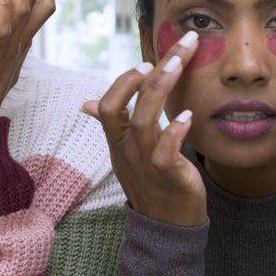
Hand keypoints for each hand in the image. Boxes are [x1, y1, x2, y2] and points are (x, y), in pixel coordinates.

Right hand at [82, 32, 206, 226]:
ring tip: (180, 67)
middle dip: (152, 73)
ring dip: (161, 91)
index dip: (124, 82)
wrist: (167, 227)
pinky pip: (165, 153)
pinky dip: (175, 132)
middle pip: (130, 106)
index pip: (108, 106)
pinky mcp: (169, 177)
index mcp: (118, 141)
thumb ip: (113, 125)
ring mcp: (147, 164)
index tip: (146, 61)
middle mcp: (129, 150)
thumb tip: (88, 103)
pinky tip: (187, 116)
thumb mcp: (126, 153)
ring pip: (145, 124)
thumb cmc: (151, 182)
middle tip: (179, 48)